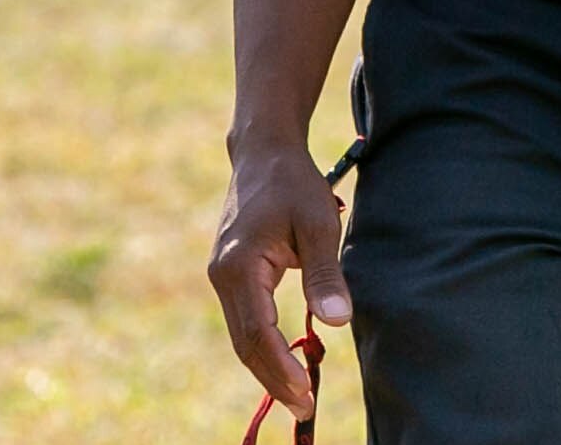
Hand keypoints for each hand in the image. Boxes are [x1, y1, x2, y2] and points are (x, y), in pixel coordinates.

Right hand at [207, 140, 351, 420]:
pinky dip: (263, 345)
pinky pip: (245, 319)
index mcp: (238, 266)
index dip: (280, 367)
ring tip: (300, 394)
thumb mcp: (318, 223)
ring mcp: (222, 276)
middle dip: (274, 377)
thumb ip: (325, 272)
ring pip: (242, 335)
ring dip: (268, 366)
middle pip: (245, 342)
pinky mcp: (231, 274)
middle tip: (305, 408)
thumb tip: (339, 320)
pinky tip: (286, 362)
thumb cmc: (294, 183)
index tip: (306, 393)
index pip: (256, 333)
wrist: (264, 151)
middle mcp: (221, 276)